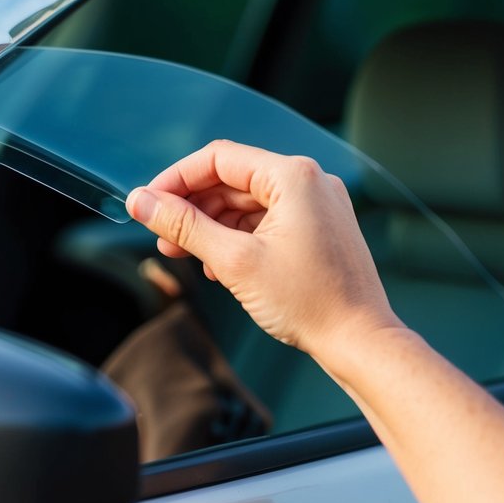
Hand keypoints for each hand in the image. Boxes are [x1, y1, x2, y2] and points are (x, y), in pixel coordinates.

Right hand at [126, 140, 400, 358]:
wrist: (360, 342)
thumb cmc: (310, 302)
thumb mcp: (234, 262)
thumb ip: (184, 226)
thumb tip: (143, 203)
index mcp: (293, 176)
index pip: (218, 160)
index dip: (176, 180)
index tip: (148, 203)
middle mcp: (309, 182)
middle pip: (232, 181)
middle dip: (192, 208)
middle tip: (161, 236)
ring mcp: (317, 206)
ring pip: (247, 204)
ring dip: (211, 226)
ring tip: (182, 254)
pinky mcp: (318, 230)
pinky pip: (266, 222)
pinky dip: (237, 238)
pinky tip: (216, 264)